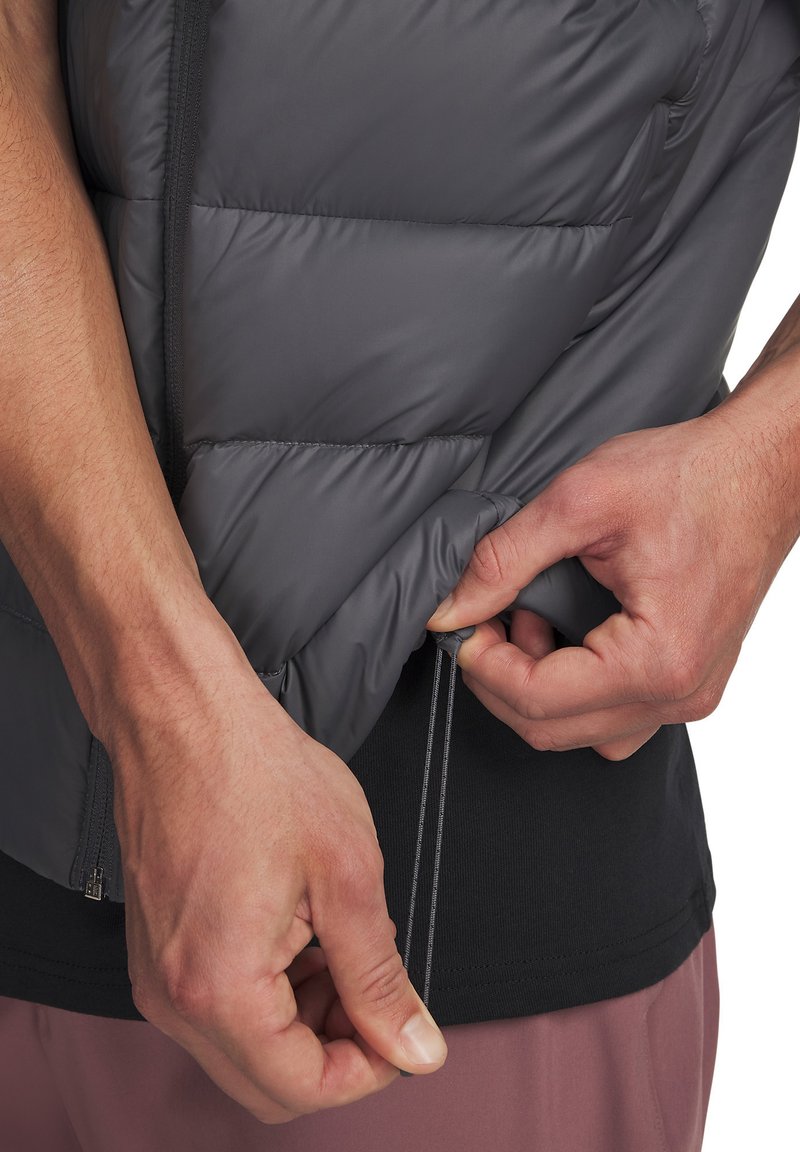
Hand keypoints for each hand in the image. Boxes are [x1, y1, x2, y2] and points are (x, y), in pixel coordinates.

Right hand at [106, 615, 447, 1125]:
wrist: (183, 716)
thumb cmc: (256, 772)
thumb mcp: (347, 873)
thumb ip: (380, 976)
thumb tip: (415, 1047)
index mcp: (219, 988)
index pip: (305, 1088)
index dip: (371, 1068)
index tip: (406, 1029)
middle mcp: (172, 998)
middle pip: (270, 1084)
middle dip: (338, 1050)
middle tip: (379, 991)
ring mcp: (156, 977)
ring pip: (245, 1052)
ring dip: (307, 1022)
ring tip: (343, 949)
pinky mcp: (156, 952)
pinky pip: (219, 1011)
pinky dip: (271, 996)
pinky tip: (303, 937)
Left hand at [426, 401, 797, 759]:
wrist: (761, 470)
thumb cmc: (692, 476)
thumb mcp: (581, 500)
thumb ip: (505, 560)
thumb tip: (452, 609)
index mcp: (656, 659)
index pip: (536, 699)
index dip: (480, 664)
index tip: (459, 625)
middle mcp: (679, 694)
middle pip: (551, 731)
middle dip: (499, 680)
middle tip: (483, 621)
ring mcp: (689, 695)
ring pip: (581, 733)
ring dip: (536, 689)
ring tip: (532, 621)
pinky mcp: (689, 682)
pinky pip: (614, 718)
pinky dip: (573, 690)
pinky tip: (566, 636)